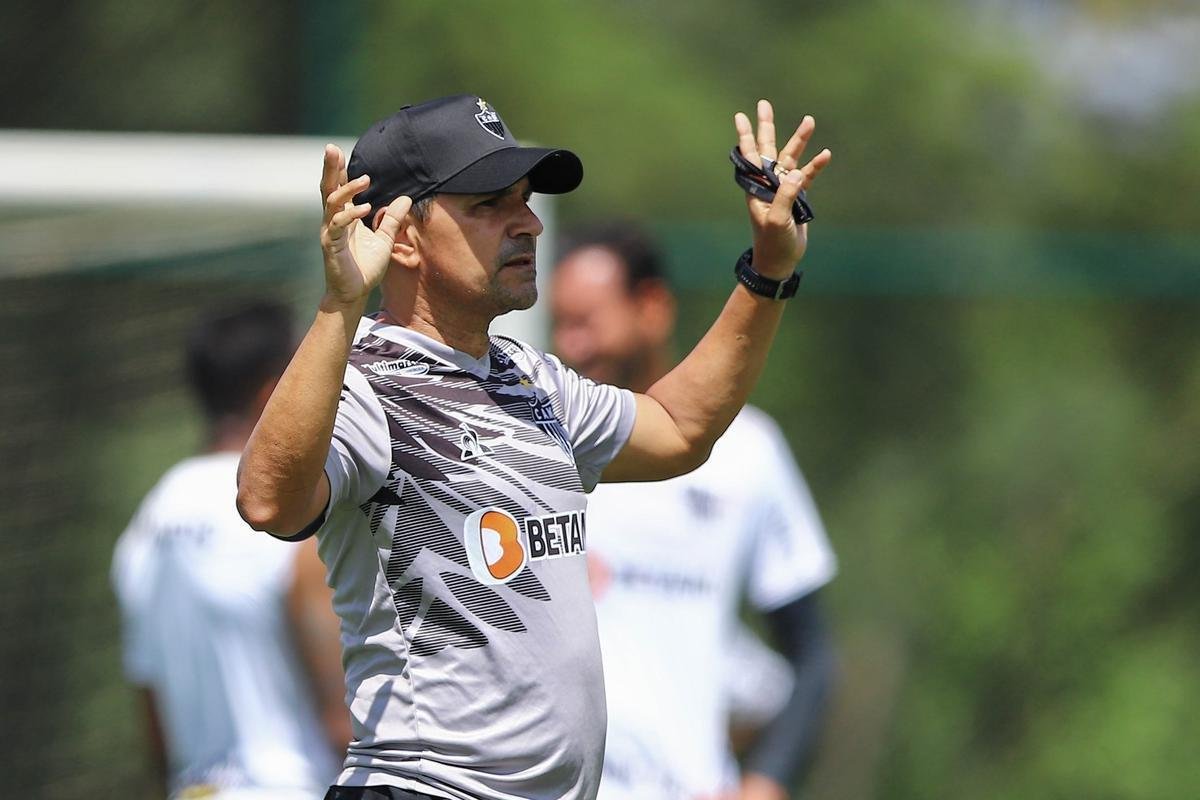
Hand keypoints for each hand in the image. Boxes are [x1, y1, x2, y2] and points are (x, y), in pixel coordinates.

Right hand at [318, 144, 411, 306]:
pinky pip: (337, 225)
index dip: (339, 170)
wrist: (354, 293)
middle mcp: (333, 220)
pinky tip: (365, 209)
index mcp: (344, 217)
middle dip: (330, 168)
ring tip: (365, 180)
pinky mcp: (330, 245)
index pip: (339, 188)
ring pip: (332, 202)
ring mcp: (330, 232)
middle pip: (328, 188)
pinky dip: (350, 215)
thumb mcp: (385, 239)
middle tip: (331, 149)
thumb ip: (393, 219)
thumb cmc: (365, 266)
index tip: (339, 150)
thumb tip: (406, 198)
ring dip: (347, 189)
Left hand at [734, 100, 831, 278]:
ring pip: (790, 158)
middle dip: (766, 127)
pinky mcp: (796, 197)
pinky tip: (825, 154)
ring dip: (799, 141)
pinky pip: (807, 176)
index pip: (749, 156)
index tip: (740, 115)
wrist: (779, 262)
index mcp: (756, 188)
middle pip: (767, 149)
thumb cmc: (773, 243)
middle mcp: (767, 184)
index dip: (745, 136)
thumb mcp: (777, 220)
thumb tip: (795, 173)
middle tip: (764, 104)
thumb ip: (784, 196)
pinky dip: (815, 166)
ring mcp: (782, 189)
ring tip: (809, 120)